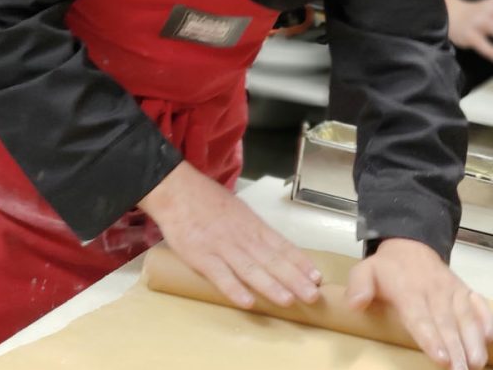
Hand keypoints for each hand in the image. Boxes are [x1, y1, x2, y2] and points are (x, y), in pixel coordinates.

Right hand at [139, 161, 321, 308]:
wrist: (176, 190)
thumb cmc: (207, 200)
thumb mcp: (238, 211)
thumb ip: (253, 230)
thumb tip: (272, 248)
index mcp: (252, 225)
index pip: (282, 245)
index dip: (300, 262)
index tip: (316, 277)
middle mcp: (242, 236)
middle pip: (272, 260)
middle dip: (294, 279)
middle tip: (313, 295)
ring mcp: (222, 246)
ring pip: (250, 269)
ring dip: (271, 286)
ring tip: (289, 300)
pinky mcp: (201, 256)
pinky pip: (220, 275)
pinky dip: (234, 289)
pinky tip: (247, 302)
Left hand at [348, 239, 492, 369]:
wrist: (411, 244)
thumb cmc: (387, 268)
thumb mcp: (365, 271)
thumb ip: (359, 286)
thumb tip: (355, 304)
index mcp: (408, 290)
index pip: (420, 317)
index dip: (431, 338)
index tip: (441, 357)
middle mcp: (434, 291)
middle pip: (446, 322)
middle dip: (456, 348)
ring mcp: (452, 290)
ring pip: (466, 315)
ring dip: (473, 339)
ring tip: (477, 362)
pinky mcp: (465, 289)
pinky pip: (479, 303)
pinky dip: (486, 318)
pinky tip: (491, 337)